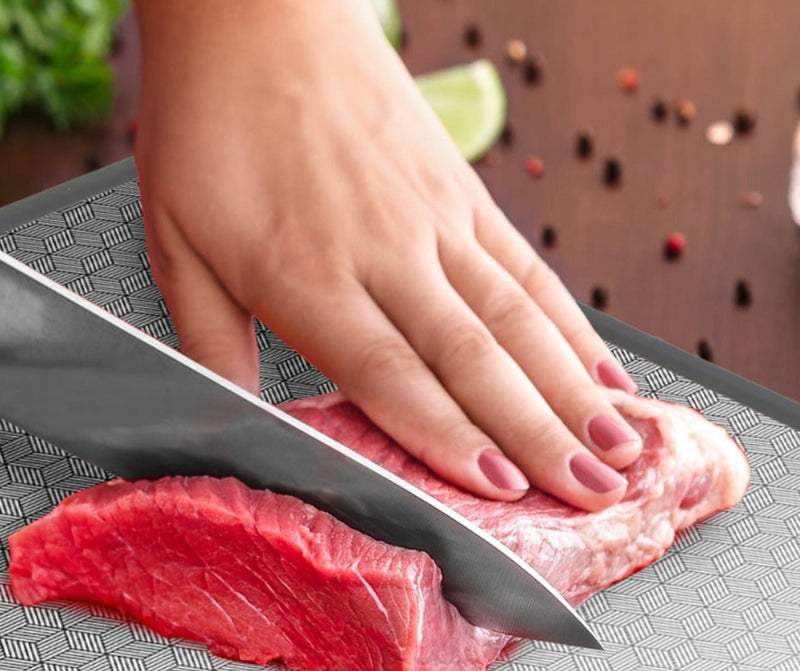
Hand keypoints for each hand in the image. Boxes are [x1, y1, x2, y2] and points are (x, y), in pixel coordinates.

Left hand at [133, 0, 642, 509]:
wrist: (253, 8)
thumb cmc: (208, 128)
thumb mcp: (177, 247)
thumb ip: (212, 348)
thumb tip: (232, 430)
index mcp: (306, 276)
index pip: (391, 373)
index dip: (450, 435)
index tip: (501, 489)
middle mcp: (385, 252)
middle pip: (475, 356)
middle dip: (541, 434)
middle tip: (594, 493)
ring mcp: (435, 219)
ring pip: (518, 318)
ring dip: (575, 391)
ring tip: (623, 448)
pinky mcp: (462, 194)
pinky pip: (528, 269)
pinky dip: (572, 327)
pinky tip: (605, 373)